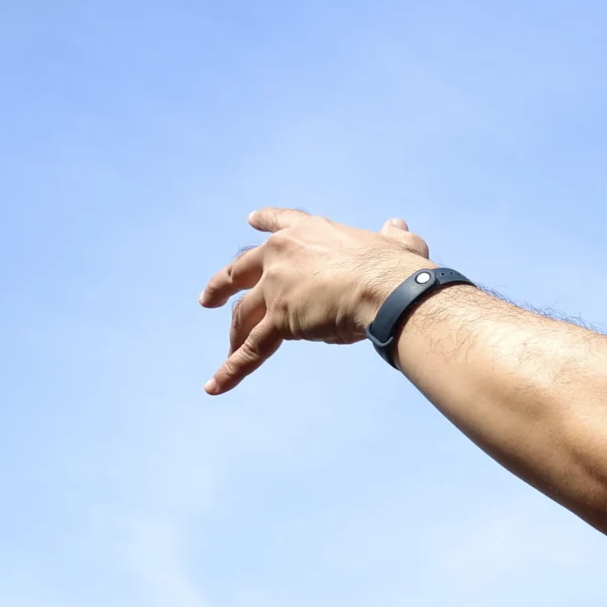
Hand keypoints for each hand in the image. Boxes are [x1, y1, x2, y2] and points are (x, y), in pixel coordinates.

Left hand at [198, 209, 432, 393]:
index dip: (266, 221)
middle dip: (222, 285)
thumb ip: (394, 237)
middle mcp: (283, 255)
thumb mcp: (396, 246)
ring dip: (234, 333)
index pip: (281, 222)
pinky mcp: (279, 320)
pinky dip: (232, 370)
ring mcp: (277, 288)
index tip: (251, 219)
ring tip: (228, 348)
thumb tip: (397, 226)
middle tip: (209, 299)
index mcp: (311, 232)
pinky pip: (252, 350)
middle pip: (240, 270)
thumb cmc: (397, 268)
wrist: (388, 290)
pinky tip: (214, 386)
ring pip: (244, 314)